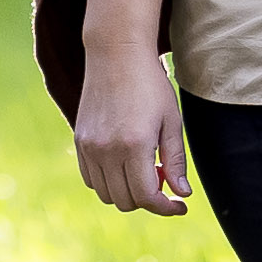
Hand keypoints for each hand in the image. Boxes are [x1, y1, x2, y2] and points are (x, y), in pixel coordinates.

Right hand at [71, 41, 189, 216]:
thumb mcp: (171, 121)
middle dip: (148, 199)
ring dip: (127, 192)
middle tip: (163, 178)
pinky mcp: (80, 141)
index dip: (166, 208)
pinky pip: (92, 179)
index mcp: (134, 145)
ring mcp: (89, 147)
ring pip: (107, 194)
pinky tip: (124, 163)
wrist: (116, 54)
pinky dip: (109, 182)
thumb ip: (175, 161)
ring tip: (144, 168)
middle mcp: (107, 150)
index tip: (180, 206)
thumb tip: (182, 195)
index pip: (147, 197)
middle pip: (126, 201)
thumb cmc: (150, 85)